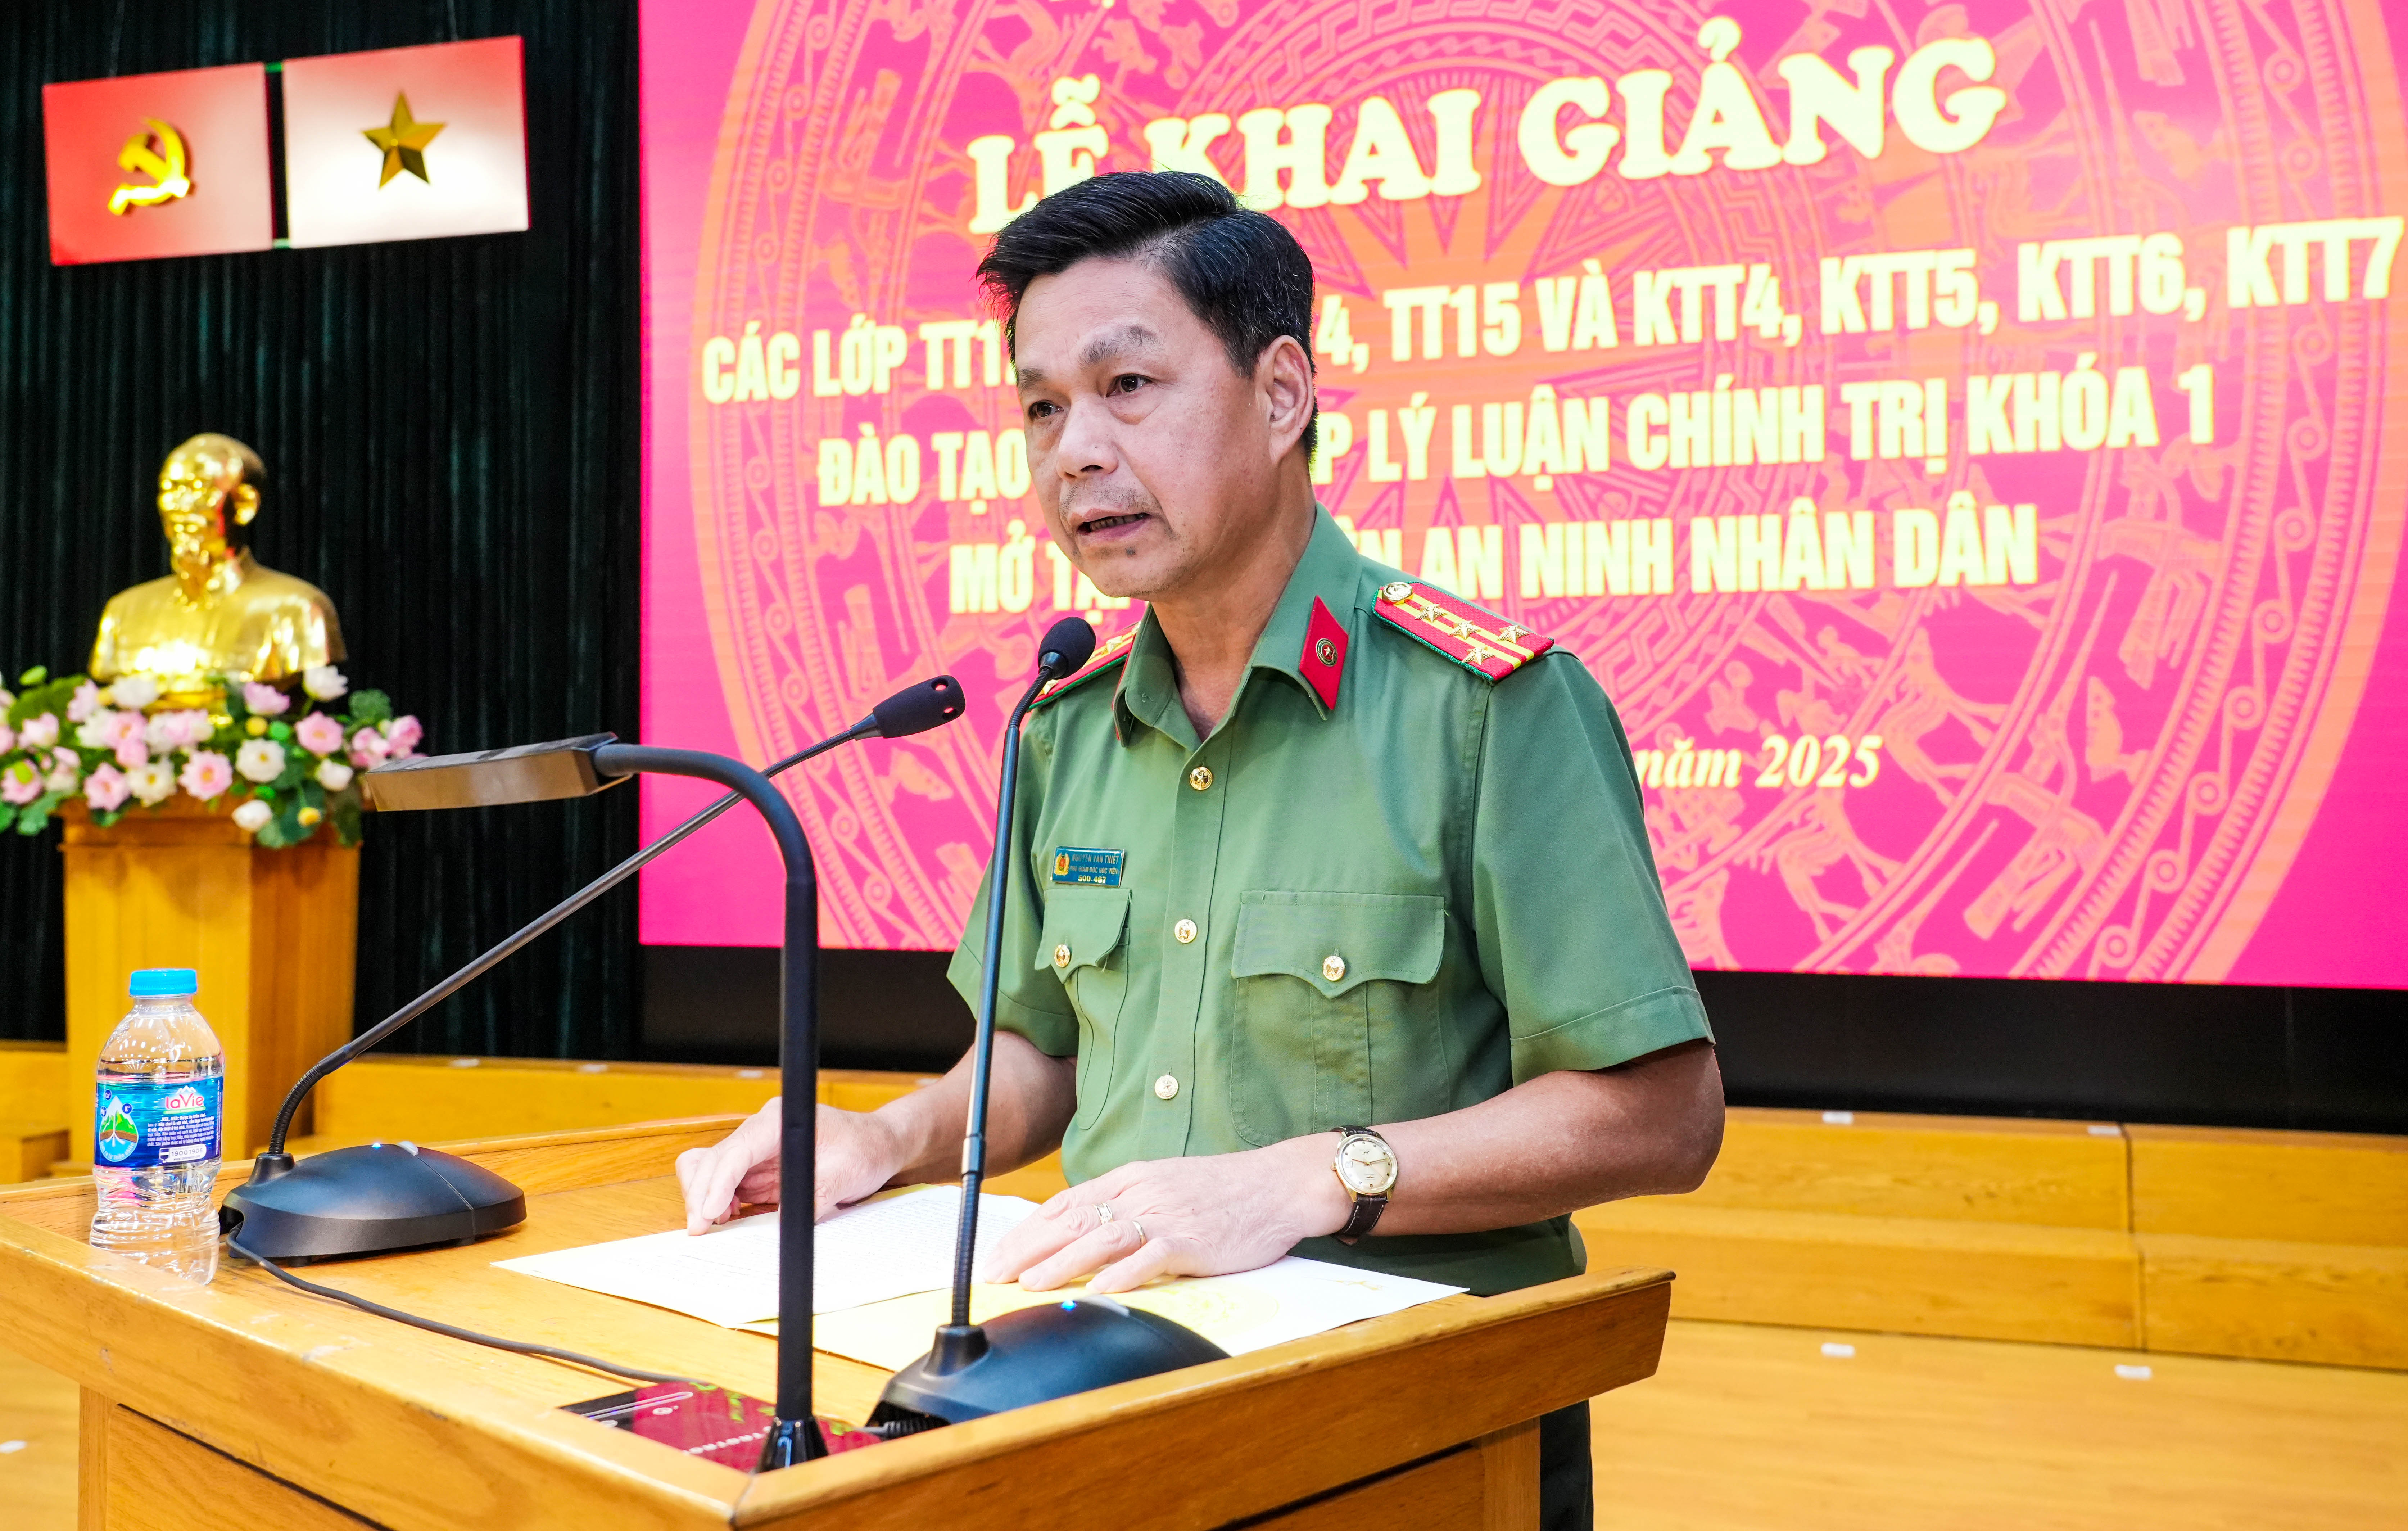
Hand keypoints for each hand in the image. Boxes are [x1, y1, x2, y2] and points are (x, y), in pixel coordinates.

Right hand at [674, 1098, 907, 1233]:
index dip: (718, 1182)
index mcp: (779, 1121)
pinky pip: (727, 1184)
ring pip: (712, 1171)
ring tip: (715, 1227)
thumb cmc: (866, 1149)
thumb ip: (811, 1198)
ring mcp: (757, 1150)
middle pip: (714, 1160)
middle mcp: (761, 1131)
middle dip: (701, 1194)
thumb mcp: (844, 1175)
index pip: (737, 1149)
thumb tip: (779, 1228)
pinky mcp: (759, 1169)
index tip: (710, 1213)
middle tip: (700, 1230)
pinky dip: (718, 1202)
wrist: (879, 1144)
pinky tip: (728, 1219)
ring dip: (705, 1198)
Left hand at [982, 1135, 1351, 1293]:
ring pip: (1102, 1237)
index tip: (998, 1255)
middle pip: (1072, 1220)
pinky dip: (1120, 1274)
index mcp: (1131, 1179)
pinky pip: (1150, 1256)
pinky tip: (1096, 1290)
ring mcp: (1166, 1215)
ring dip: (1061, 1263)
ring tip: (1029, 1286)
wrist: (1277, 1184)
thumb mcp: (1165, 1186)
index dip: (1027, 1231)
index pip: (1066, 1204)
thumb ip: (1126, 1206)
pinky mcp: (1192, 1239)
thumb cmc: (1223, 1191)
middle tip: (995, 1274)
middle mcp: (1141, 1193)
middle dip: (1027, 1249)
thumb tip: (1084, 1233)